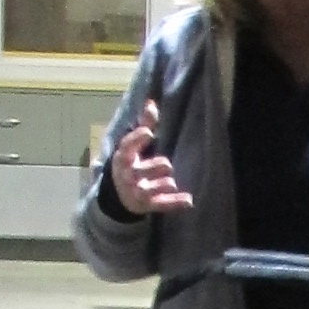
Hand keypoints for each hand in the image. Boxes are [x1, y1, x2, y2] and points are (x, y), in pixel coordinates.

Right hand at [108, 100, 192, 217]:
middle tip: (165, 164)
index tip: (148, 132)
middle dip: (157, 166)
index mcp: (123, 157)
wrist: (119, 196)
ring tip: (170, 182)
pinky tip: (189, 200)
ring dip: (164, 184)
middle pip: (143, 169)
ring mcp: (138, 191)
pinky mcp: (148, 205)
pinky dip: (175, 203)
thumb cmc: (130, 163)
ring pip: (153, 188)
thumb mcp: (132, 145)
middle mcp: (128, 175)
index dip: (136, 139)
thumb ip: (144, 124)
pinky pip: (162, 204)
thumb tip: (151, 103)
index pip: (126, 147)